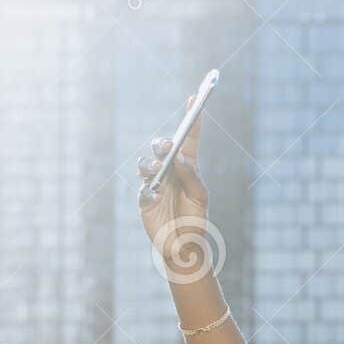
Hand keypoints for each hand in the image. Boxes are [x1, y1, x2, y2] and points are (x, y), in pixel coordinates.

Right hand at [136, 95, 210, 265]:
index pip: (189, 138)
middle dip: (163, 143)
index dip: (192, 118)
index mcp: (188, 168)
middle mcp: (170, 171)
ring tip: (158, 171)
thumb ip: (193, 177)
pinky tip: (154, 195)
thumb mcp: (201, 197)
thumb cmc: (195, 218)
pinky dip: (147, 191)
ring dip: (151, 165)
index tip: (196, 97)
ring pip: (146, 164)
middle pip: (163, 148)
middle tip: (167, 146)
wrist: (184, 245)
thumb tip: (181, 159)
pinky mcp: (144, 200)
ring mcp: (154, 183)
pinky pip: (142, 190)